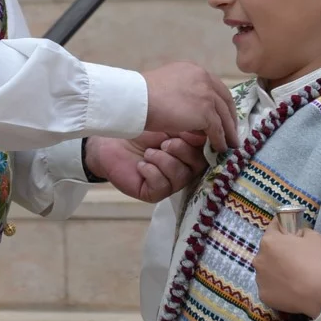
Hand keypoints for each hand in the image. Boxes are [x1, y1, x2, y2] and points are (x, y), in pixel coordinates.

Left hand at [85, 132, 207, 202]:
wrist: (113, 141)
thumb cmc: (141, 132)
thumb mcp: (168, 126)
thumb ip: (189, 132)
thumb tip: (207, 133)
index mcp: (191, 154)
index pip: (207, 154)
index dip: (199, 144)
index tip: (186, 133)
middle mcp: (184, 171)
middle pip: (198, 166)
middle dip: (181, 151)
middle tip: (164, 143)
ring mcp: (170, 184)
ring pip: (180, 177)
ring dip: (163, 160)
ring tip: (148, 153)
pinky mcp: (154, 194)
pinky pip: (162, 186)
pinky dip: (150, 171)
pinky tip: (141, 165)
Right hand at [141, 62, 238, 151]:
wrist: (136, 99)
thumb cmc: (143, 94)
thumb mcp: (168, 86)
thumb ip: (183, 93)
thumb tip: (191, 109)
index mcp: (194, 70)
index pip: (215, 87)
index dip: (221, 102)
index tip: (223, 114)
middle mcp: (204, 78)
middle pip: (225, 100)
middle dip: (230, 117)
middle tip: (232, 131)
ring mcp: (207, 95)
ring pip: (224, 116)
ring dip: (228, 131)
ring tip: (230, 144)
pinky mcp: (206, 112)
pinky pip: (218, 130)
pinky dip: (220, 140)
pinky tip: (219, 148)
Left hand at [253, 216, 320, 317]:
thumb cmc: (316, 262)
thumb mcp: (314, 237)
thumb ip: (302, 231)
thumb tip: (298, 234)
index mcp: (269, 241)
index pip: (273, 229)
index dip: (282, 230)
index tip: (288, 234)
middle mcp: (259, 258)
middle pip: (267, 251)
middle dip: (278, 252)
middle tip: (293, 259)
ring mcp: (259, 278)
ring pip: (266, 270)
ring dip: (275, 271)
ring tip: (291, 277)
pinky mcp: (263, 295)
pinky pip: (268, 287)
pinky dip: (276, 287)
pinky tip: (289, 289)